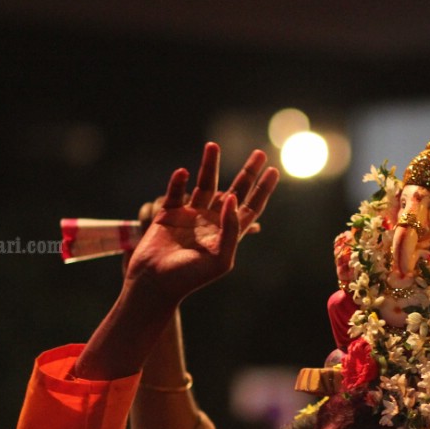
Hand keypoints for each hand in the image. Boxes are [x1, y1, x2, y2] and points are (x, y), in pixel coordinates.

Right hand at [124, 143, 277, 305]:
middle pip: (235, 191)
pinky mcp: (168, 214)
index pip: (251, 208)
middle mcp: (213, 222)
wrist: (155, 283)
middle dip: (248, 172)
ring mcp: (191, 216)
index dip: (263, 190)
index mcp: (228, 234)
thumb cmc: (190, 277)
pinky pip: (176, 192)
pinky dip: (178, 181)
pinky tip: (183, 172)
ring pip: (205, 184)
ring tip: (213, 145)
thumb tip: (233, 198)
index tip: (274, 171)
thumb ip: (231, 229)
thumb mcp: (220, 258)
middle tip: (260, 153)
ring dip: (210, 165)